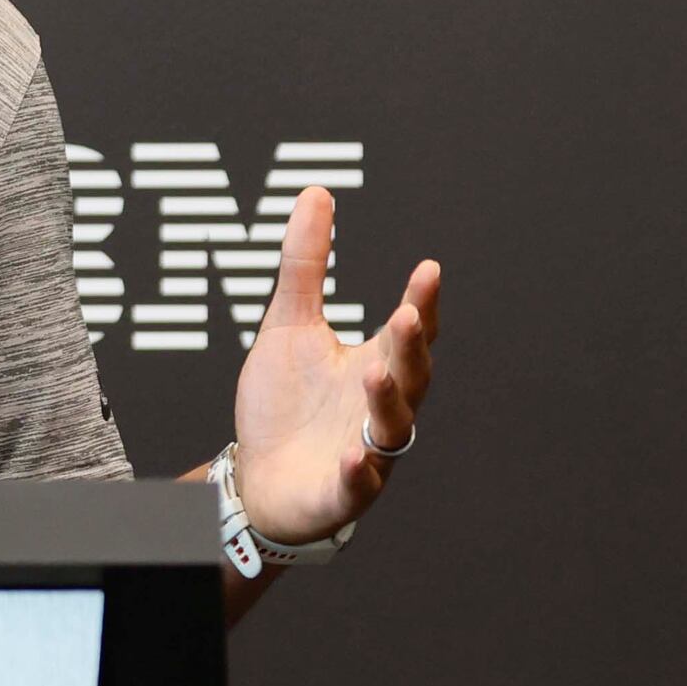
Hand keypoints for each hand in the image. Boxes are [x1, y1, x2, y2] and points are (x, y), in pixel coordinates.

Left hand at [229, 187, 438, 544]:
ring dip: (387, 401)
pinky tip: (352, 457)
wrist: (258, 479)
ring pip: (390, 428)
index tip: (428, 270)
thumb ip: (305, 265)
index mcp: (375, 365)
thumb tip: (317, 193)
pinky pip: (356, 483)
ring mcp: (366, 452)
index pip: (408, 331)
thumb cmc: (284, 406)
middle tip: (405, 316)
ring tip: (376, 374)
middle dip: (409, 347)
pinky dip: (357, 471)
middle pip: (411, 376)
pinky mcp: (342, 492)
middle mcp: (380, 408)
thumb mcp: (288, 325)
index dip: (420, 303)